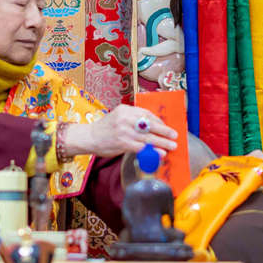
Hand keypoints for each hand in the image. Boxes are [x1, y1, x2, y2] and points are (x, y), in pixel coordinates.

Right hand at [60, 105, 177, 158]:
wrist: (88, 137)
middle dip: (164, 130)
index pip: (146, 114)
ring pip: (148, 136)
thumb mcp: (118, 117)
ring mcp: (124, 130)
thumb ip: (132, 120)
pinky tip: (159, 153)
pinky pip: (141, 147)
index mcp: (125, 109)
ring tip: (171, 146)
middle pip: (150, 124)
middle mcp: (125, 118)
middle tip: (174, 135)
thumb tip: (152, 128)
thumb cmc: (105, 129)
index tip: (166, 127)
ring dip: (162, 142)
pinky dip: (152, 150)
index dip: (159, 121)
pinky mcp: (123, 142)